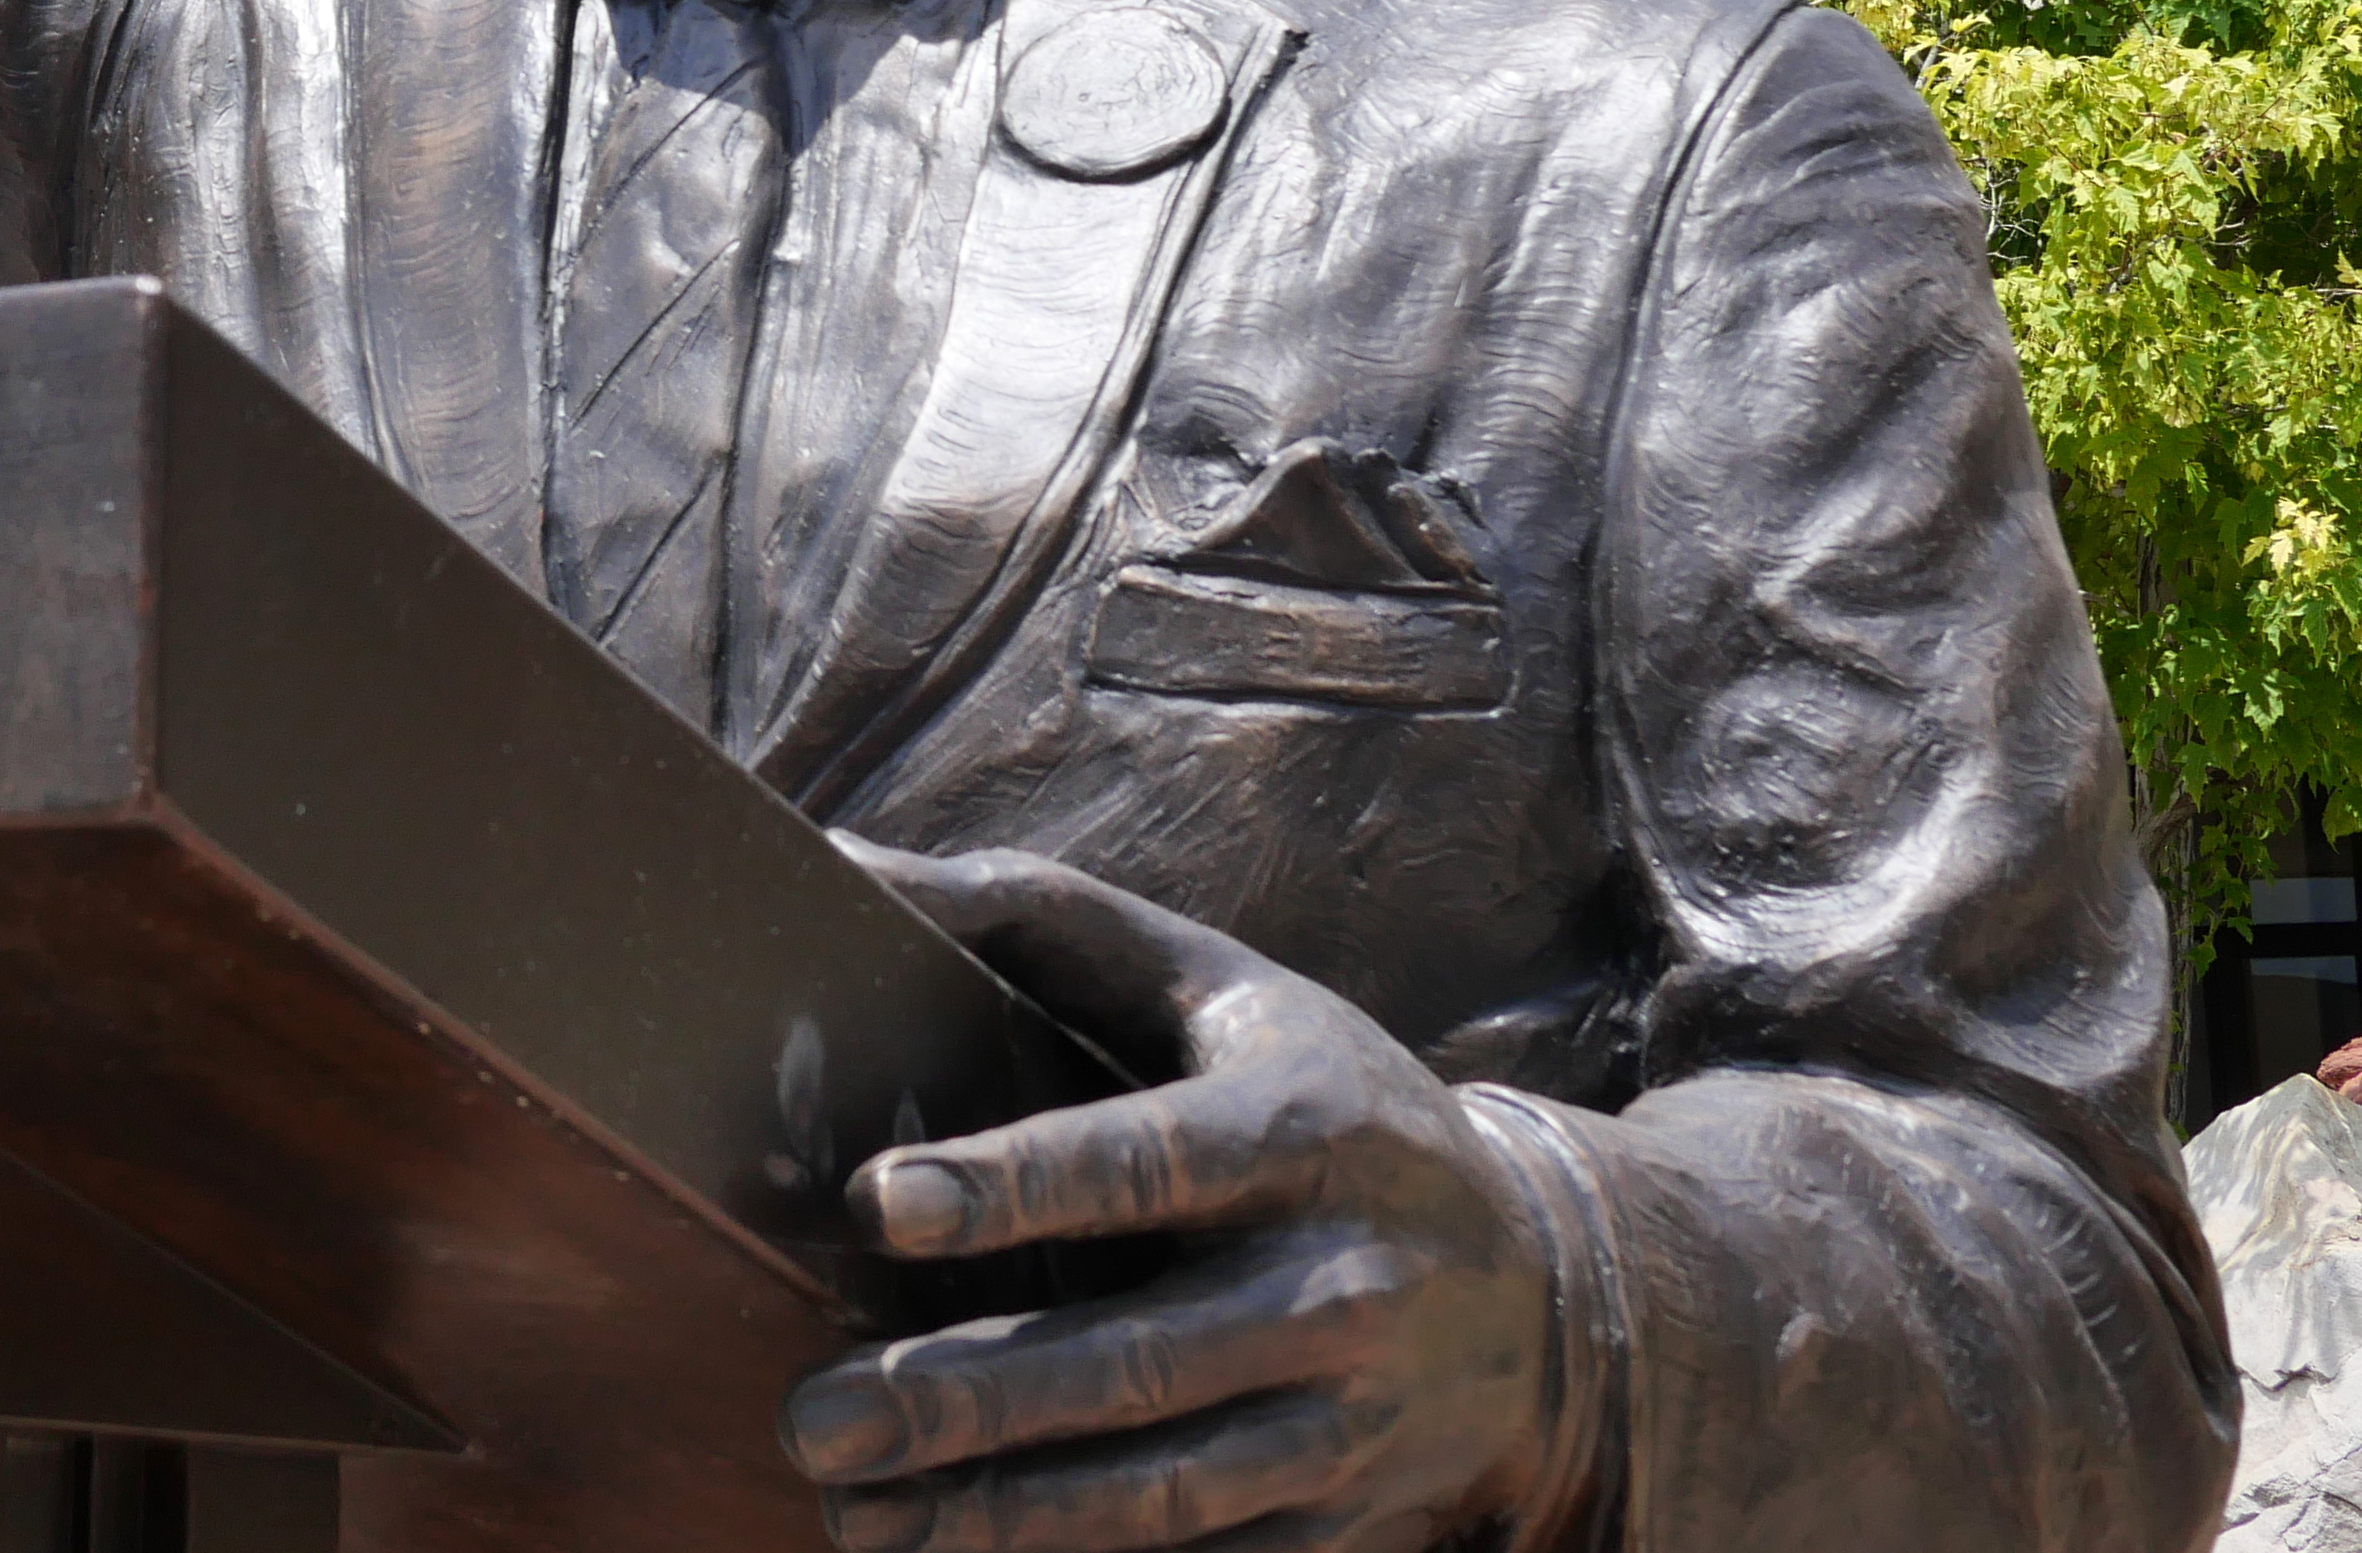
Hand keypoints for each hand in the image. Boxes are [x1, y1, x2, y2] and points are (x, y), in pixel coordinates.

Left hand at [786, 850, 1567, 1550]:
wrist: (1548, 1288)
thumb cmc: (1322, 1096)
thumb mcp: (1218, 984)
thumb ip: (1040, 922)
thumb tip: (847, 872)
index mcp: (1307, 1131)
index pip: (1149, 1160)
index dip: (1017, 1184)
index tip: (881, 1202)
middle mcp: (1341, 1286)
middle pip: (1138, 1361)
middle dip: (966, 1398)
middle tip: (813, 1420)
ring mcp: (1350, 1423)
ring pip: (1163, 1491)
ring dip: (1000, 1519)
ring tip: (853, 1514)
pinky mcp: (1342, 1521)